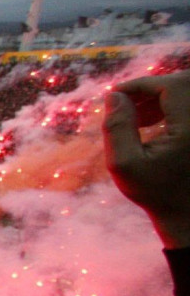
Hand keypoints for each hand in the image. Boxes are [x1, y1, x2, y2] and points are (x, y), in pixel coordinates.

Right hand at [103, 72, 189, 248]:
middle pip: (184, 83)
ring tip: (136, 117)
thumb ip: (117, 127)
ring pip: (187, 92)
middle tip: (125, 104)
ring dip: (161, 96)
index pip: (172, 86)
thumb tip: (114, 96)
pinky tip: (151, 122)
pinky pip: (188, 104)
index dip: (141, 84)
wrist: (188, 213)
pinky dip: (171, 105)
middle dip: (152, 88)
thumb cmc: (156, 192)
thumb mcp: (124, 164)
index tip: (115, 95)